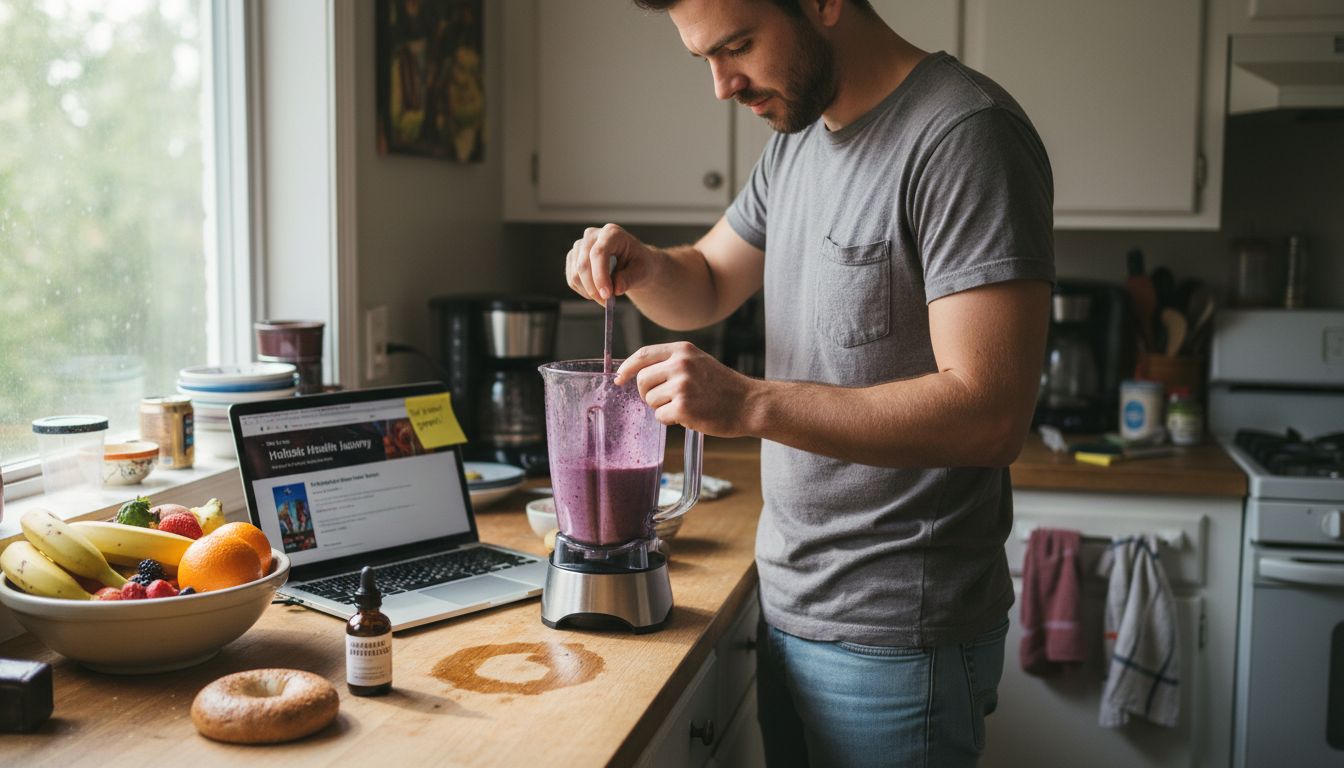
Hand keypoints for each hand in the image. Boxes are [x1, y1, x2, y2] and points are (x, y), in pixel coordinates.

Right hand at [566, 223, 654, 302]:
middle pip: (583, 264)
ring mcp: (580, 246)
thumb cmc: (638, 263)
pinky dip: (583, 291)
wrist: (632, 263)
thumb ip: (630, 278)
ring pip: (575, 274)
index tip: (607, 295)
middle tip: (607, 303)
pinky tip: (597, 293)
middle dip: (594, 288)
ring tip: (605, 299)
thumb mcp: (642, 271)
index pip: (599, 252)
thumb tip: (616, 288)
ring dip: (589, 292)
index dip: (600, 275)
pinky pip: (572, 279)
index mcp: (612, 233)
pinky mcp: (573, 258)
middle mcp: (592, 235)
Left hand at [616, 342, 757, 436]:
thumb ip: (672, 363)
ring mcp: (682, 385)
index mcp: (683, 350)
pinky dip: (671, 421)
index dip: (627, 368)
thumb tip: (638, 373)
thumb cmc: (722, 387)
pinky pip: (660, 416)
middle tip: (664, 401)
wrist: (748, 404)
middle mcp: (680, 364)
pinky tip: (689, 416)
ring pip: (650, 400)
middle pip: (642, 380)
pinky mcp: (683, 407)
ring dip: (662, 408)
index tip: (619, 378)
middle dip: (647, 394)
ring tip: (685, 406)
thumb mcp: (698, 362)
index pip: (643, 354)